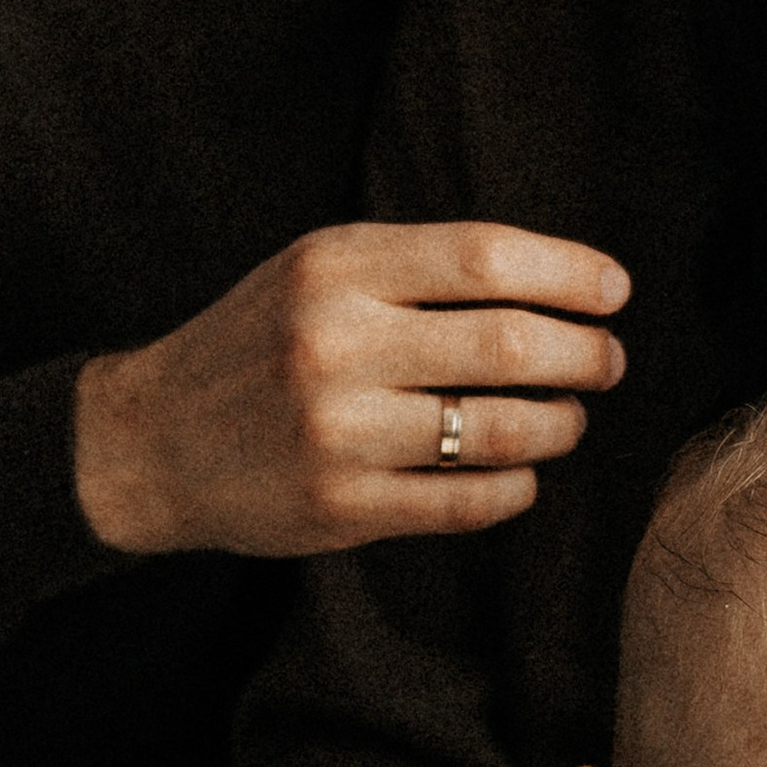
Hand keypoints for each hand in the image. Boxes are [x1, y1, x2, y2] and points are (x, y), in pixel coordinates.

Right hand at [73, 221, 628, 555]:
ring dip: (559, 426)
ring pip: (499, 432)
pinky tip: (520, 472)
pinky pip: (467, 502)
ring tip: (569, 419)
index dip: (570, 274)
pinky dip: (515, 487)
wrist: (152, 440)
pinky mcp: (341, 507)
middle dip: (584, 356)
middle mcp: (334, 346)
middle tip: (608, 362)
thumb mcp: (317, 271)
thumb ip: (417, 267)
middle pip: (508, 346)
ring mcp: (337, 433)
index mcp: (335, 269)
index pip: (486, 259)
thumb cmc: (256, 343)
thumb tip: (557, 282)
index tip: (614, 291)